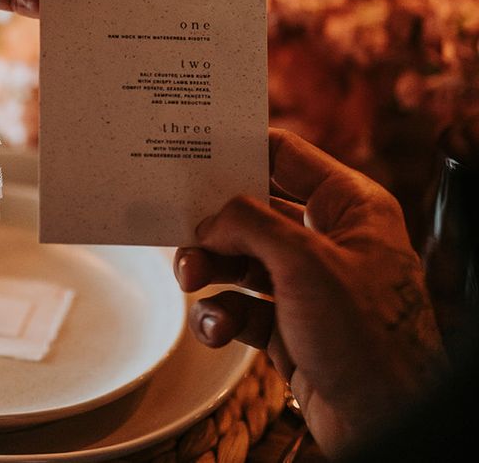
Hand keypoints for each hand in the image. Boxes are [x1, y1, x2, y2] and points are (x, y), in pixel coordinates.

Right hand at [174, 128, 446, 456]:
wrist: (389, 424)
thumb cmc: (370, 338)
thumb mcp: (306, 263)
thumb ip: (250, 224)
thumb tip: (211, 220)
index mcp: (348, 207)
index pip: (287, 156)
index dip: (243, 151)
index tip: (197, 153)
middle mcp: (326, 239)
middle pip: (252, 212)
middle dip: (214, 226)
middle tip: (185, 235)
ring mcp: (305, 284)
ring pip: (239, 259)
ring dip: (209, 269)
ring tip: (191, 280)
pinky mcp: (287, 323)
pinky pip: (239, 304)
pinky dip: (220, 313)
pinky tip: (218, 329)